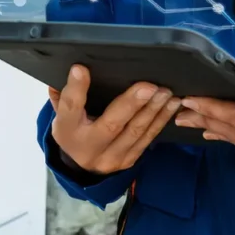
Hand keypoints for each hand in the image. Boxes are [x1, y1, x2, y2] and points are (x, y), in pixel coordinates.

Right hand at [50, 65, 181, 174]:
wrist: (81, 167)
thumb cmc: (73, 130)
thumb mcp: (63, 116)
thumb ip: (64, 95)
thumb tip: (72, 67)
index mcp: (67, 130)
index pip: (70, 107)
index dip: (76, 88)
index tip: (81, 69)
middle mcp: (89, 147)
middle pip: (111, 124)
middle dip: (132, 104)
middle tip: (149, 86)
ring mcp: (111, 157)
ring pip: (135, 131)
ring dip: (154, 110)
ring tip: (165, 92)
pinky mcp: (129, 160)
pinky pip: (148, 138)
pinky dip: (161, 120)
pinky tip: (171, 105)